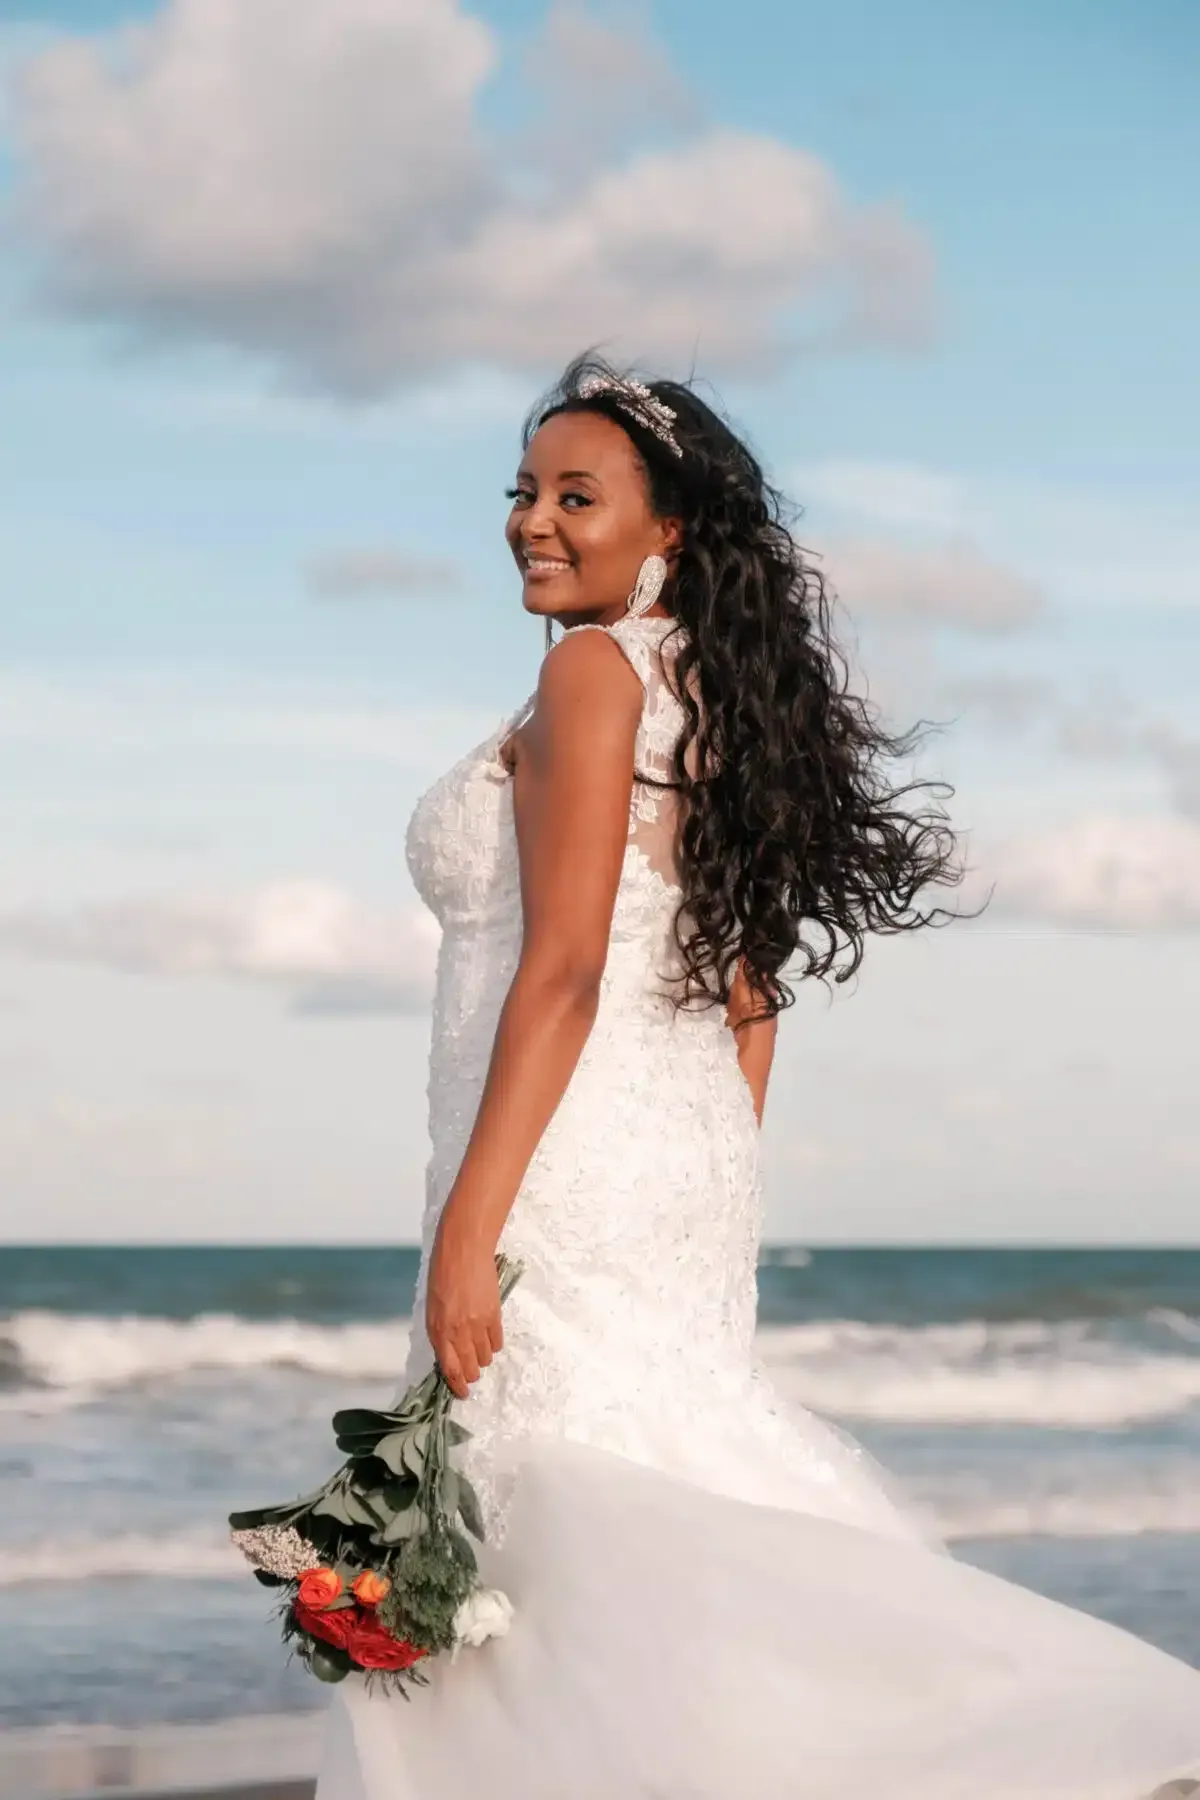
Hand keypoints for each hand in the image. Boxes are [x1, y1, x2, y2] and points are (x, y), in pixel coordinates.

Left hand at [426, 1219, 503, 1399]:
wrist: (464, 1249)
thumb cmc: (441, 1273)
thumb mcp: (431, 1306)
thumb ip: (439, 1331)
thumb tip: (448, 1351)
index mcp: (438, 1330)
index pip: (450, 1369)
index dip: (457, 1386)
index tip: (462, 1393)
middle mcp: (458, 1332)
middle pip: (470, 1368)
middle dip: (470, 1373)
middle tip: (470, 1369)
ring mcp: (478, 1325)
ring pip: (486, 1357)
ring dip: (482, 1357)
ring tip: (478, 1345)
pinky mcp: (494, 1315)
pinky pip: (498, 1342)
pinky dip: (493, 1344)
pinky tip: (488, 1335)